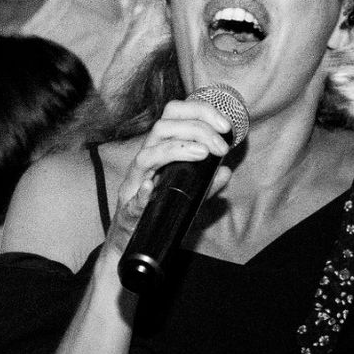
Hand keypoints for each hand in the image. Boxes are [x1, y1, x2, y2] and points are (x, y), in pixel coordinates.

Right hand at [104, 97, 232, 256]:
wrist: (131, 240)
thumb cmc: (158, 211)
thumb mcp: (188, 194)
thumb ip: (206, 183)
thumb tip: (225, 172)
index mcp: (159, 150)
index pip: (174, 116)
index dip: (200, 112)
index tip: (225, 126)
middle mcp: (145, 161)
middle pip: (162, 127)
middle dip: (196, 129)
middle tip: (221, 146)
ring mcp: (135, 184)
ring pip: (146, 156)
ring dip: (176, 150)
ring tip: (203, 154)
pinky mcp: (128, 210)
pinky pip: (132, 198)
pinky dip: (144, 192)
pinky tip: (153, 187)